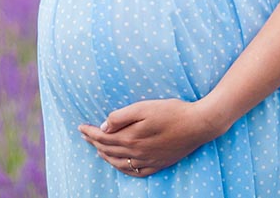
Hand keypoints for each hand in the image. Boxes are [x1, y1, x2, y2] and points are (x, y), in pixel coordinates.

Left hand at [78, 99, 218, 176]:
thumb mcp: (145, 107)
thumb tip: (104, 126)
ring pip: (118, 162)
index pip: (103, 137)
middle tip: (85, 135)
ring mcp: (147, 161)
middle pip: (108, 150)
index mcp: (131, 137)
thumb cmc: (173, 111)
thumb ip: (122, 116)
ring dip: (104, 155)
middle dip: (94, 142)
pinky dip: (121, 168)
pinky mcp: (157, 164)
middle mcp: (136, 153)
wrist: (198, 125)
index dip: (90, 132)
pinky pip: (133, 171)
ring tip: (96, 149)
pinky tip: (119, 163)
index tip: (80, 127)